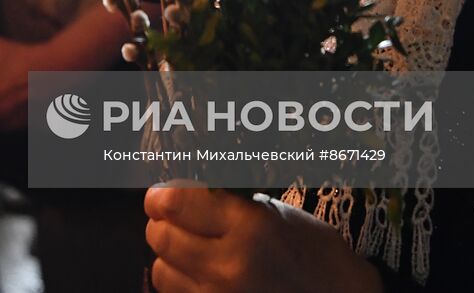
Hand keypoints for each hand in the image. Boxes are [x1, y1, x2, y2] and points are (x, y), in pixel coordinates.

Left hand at [144, 185, 381, 292]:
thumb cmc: (313, 253)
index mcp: (248, 228)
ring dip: (171, 258)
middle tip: (177, 220)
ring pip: (161, 271)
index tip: (161, 195)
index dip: (161, 196)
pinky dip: (182, 285)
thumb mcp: (274, 214)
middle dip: (164, 224)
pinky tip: (203, 277)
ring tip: (194, 252)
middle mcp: (229, 266)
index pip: (174, 203)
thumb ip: (224, 202)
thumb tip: (176, 191)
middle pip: (160, 237)